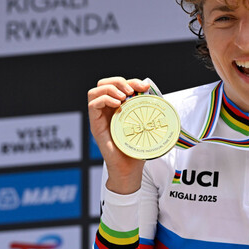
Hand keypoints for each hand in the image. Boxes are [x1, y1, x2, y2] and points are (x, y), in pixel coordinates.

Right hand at [87, 77, 150, 193]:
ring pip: (95, 91)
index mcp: (118, 107)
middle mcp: (106, 110)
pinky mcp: (95, 125)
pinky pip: (93, 105)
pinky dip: (105, 99)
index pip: (118, 85)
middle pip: (104, 83)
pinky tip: (118, 105)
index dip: (131, 81)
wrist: (129, 168)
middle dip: (119, 81)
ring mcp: (99, 117)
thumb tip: (156, 93)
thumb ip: (148, 110)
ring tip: (124, 97)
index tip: (144, 86)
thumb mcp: (146, 125)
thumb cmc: (137, 147)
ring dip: (110, 88)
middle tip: (132, 91)